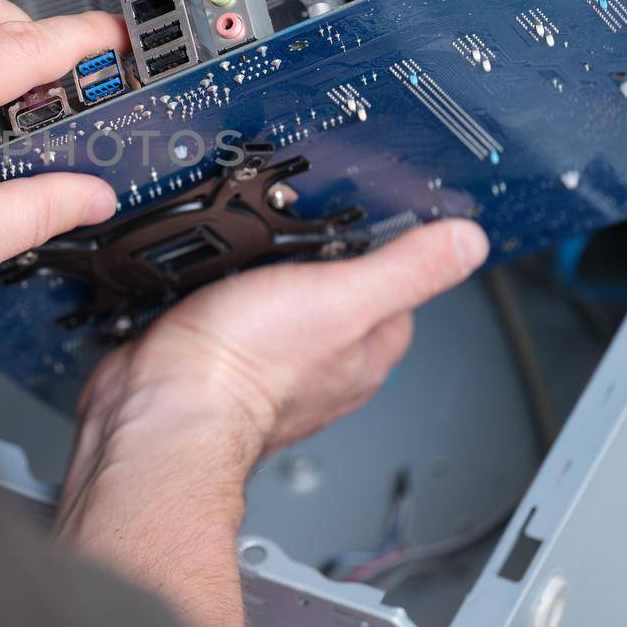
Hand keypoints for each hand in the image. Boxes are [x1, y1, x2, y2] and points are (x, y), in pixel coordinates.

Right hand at [54, 220, 488, 626]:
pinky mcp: (212, 358)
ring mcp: (264, 366)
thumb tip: (468, 242)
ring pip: (279, 309)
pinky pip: (225, 315)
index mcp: (362, 354)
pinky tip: (208, 281)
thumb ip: (407, 269)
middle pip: (337, 302)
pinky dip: (219, 294)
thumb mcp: (344, 297)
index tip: (377, 223)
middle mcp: (319, 368)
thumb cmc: (247, 366)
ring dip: (266, 279)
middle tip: (302, 228)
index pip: (400, 299)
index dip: (392, 257)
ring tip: (254, 248)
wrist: (159, 404)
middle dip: (320, 265)